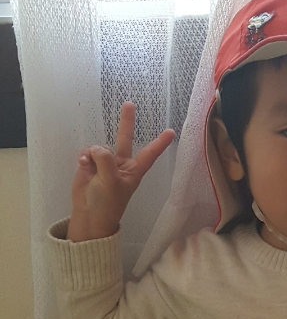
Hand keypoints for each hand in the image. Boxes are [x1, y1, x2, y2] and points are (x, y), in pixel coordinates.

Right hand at [68, 102, 174, 241]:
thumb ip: (106, 160)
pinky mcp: (89, 163)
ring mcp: (104, 163)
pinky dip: (84, 156)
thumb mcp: (111, 181)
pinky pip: (87, 151)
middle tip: (130, 104)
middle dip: (126, 122)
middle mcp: (121, 164)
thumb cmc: (107, 202)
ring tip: (90, 168)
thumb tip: (95, 148)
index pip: (149, 154)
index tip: (171, 131)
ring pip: (100, 147)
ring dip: (94, 154)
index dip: (159, 143)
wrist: (89, 214)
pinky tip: (82, 165)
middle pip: (125, 138)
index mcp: (134, 171)